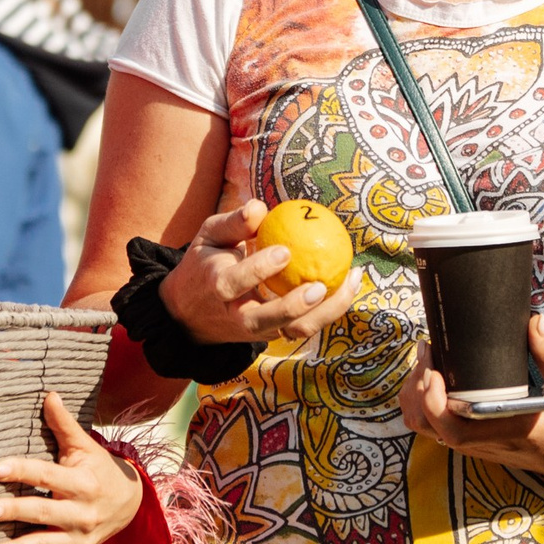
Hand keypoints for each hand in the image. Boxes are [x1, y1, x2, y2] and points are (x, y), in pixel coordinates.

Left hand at [0, 389, 149, 543]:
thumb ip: (63, 424)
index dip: (22, 471)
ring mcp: (76, 540)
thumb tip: (47, 392)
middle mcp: (80, 514)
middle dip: (15, 513)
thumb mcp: (85, 446)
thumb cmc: (98, 468)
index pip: (47, 475)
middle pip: (43, 512)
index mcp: (81, 483)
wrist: (131, 503)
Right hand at [156, 200, 364, 345]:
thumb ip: (233, 222)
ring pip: (294, 330)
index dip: (259, 269)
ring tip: (352, 280)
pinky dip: (331, 309)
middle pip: (265, 321)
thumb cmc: (205, 263)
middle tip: (320, 286)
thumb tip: (260, 207)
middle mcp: (236, 315)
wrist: (190, 314)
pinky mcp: (274, 335)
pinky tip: (351, 282)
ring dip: (327, 312)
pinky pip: (306, 326)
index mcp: (216, 287)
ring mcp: (257, 331)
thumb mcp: (209, 236)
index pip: (235, 283)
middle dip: (293, 307)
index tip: (284, 250)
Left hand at [397, 314, 543, 476]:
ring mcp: (470, 444)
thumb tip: (534, 321)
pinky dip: (421, 403)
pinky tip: (430, 376)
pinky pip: (431, 428)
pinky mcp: (467, 442)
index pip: (455, 430)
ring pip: (424, 427)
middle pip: (428, 425)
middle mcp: (482, 442)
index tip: (434, 370)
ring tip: (426, 360)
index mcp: (506, 430)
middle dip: (418, 388)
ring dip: (416, 395)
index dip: (434, 402)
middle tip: (427, 351)